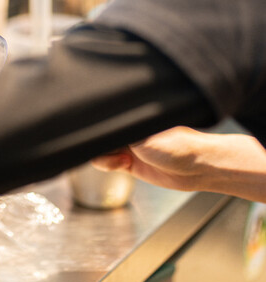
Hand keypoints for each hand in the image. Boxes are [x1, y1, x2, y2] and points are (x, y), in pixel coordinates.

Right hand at [93, 127, 265, 201]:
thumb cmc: (177, 144)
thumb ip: (116, 132)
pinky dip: (108, 164)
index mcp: (130, 114)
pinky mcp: (129, 163)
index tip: (85, 128)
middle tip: (101, 145)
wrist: (197, 167)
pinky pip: (107, 162)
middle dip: (94, 140)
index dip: (92, 121)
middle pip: (97, 132)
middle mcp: (127, 128)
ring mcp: (127, 145)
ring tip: (120, 157)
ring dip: (103, 155)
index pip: (101, 115)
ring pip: (99, 148)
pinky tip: (123, 163)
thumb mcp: (141, 135)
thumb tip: (95, 127)